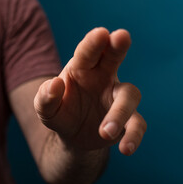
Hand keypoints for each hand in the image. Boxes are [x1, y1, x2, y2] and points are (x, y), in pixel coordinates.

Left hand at [34, 27, 145, 155]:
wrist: (73, 136)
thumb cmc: (59, 113)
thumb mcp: (45, 109)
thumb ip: (45, 98)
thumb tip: (55, 84)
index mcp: (81, 68)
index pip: (87, 52)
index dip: (94, 42)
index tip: (101, 33)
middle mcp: (103, 77)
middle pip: (114, 56)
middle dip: (118, 46)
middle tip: (122, 36)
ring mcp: (117, 97)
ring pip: (129, 95)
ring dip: (119, 113)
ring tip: (104, 133)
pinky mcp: (128, 119)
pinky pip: (137, 124)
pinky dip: (134, 135)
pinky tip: (125, 149)